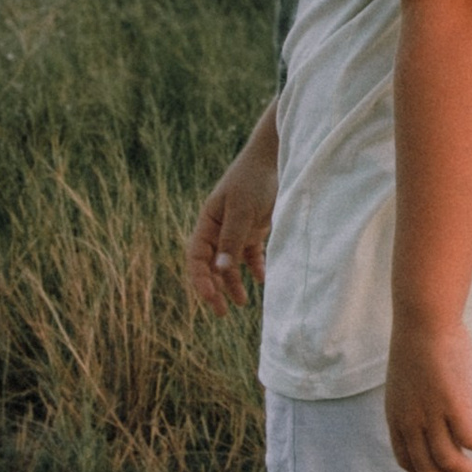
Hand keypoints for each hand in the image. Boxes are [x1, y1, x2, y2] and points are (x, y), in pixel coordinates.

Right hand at [185, 113, 278, 315]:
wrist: (274, 159)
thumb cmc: (253, 180)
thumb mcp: (241, 209)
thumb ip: (233, 238)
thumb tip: (221, 271)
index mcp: (208, 223)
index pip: (197, 258)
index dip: (200, 280)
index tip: (211, 299)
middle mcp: (219, 230)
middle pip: (211, 266)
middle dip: (215, 289)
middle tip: (223, 312)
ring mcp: (237, 230)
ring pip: (230, 264)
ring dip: (234, 284)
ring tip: (242, 303)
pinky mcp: (255, 229)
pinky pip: (251, 255)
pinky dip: (255, 268)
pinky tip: (262, 280)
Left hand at [385, 316, 471, 471]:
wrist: (423, 320)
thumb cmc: (420, 344)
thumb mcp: (408, 383)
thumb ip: (416, 404)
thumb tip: (434, 415)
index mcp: (397, 417)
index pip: (406, 461)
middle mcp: (410, 421)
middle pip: (427, 469)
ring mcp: (430, 414)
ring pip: (448, 461)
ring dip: (466, 471)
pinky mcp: (453, 404)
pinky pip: (470, 439)